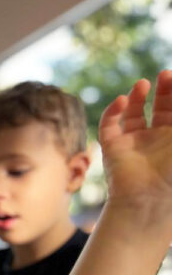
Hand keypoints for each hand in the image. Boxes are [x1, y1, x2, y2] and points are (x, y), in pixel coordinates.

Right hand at [99, 70, 171, 215]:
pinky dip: (113, 111)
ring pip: (133, 113)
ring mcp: (132, 143)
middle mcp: (155, 140)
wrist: (150, 199)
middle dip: (163, 90)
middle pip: (159, 107)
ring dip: (137, 97)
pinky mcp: (112, 148)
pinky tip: (123, 100)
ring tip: (143, 84)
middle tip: (165, 75)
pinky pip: (109, 125)